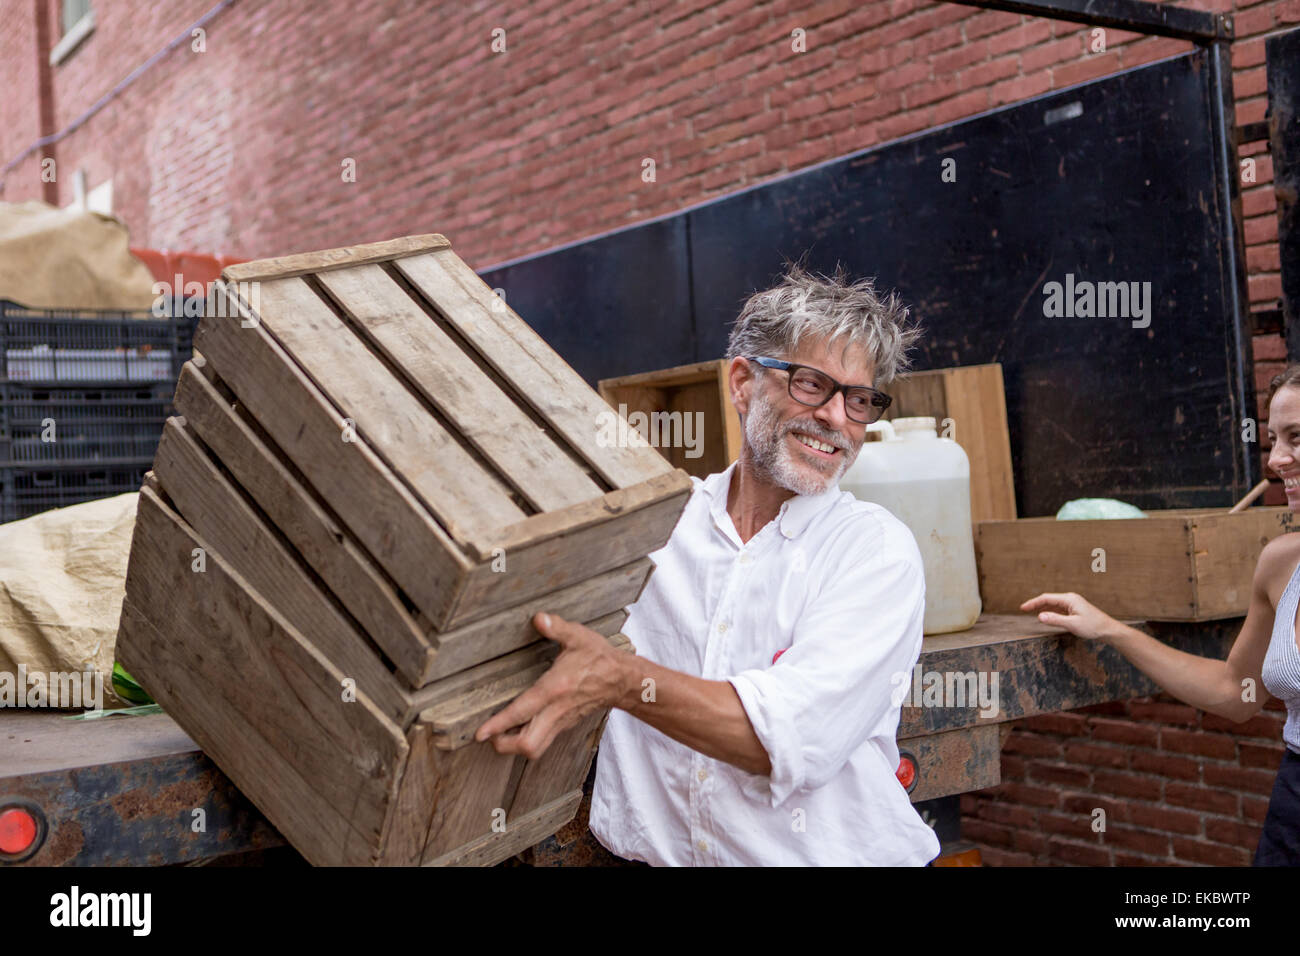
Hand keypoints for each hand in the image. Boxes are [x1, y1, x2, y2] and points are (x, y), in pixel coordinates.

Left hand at [473, 612, 627, 759]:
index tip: (480, 733)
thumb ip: (556, 627)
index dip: (498, 724)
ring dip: (514, 748)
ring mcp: (561, 721)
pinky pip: (543, 742)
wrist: (622, 680)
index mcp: (555, 689)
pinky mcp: (565, 725)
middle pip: (527, 744)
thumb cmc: (599, 659)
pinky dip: (526, 741)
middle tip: (488, 735)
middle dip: (503, 744)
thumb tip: (539, 618)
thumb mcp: (578, 637)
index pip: (521, 712)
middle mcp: (556, 711)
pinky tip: (518, 730)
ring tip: (499, 736)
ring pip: (535, 749)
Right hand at [1020, 592, 1119, 641]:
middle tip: (1023, 609)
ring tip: (1030, 612)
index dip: (1033, 603)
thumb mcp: (1072, 624)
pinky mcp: (1074, 610)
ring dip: (1042, 608)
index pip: (1046, 598)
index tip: (1022, 608)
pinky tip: (1045, 616)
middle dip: (1035, 604)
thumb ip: (1055, 620)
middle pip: (1048, 599)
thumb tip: (1039, 616)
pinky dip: (1049, 612)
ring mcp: (1072, 604)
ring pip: (1053, 604)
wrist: (1108, 630)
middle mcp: (1070, 599)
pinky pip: (1058, 609)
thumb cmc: (1093, 626)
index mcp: (1069, 599)